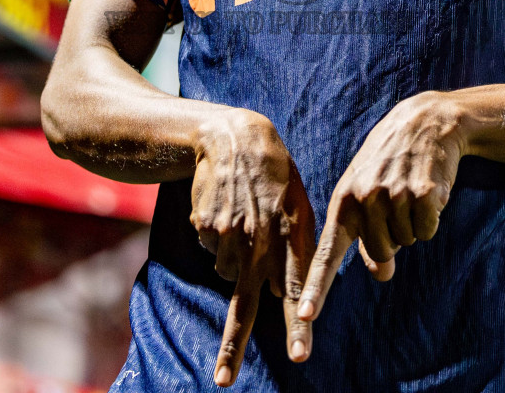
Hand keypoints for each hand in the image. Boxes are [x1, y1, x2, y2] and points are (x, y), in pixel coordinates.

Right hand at [190, 109, 315, 385]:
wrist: (233, 137)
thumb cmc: (275, 176)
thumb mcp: (298, 206)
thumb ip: (297, 251)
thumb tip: (281, 297)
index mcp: (293, 233)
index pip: (296, 289)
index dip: (298, 325)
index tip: (299, 355)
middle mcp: (261, 238)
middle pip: (245, 304)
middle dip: (232, 346)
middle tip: (223, 381)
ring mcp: (229, 235)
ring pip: (228, 274)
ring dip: (235, 261)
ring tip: (243, 221)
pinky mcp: (205, 228)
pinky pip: (212, 252)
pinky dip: (218, 241)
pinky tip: (226, 212)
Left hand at [299, 92, 463, 320]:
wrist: (423, 121)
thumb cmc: (388, 162)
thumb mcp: (367, 193)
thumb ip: (365, 236)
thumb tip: (381, 275)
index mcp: (342, 201)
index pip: (325, 253)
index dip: (315, 288)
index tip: (303, 317)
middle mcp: (363, 199)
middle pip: (381, 253)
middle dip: (392, 238)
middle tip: (396, 203)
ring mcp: (393, 196)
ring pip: (407, 243)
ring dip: (413, 224)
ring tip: (409, 191)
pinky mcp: (423, 194)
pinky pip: (428, 231)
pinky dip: (431, 218)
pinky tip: (427, 190)